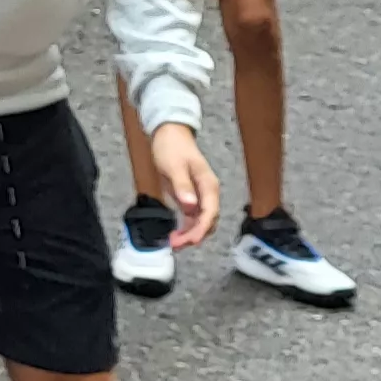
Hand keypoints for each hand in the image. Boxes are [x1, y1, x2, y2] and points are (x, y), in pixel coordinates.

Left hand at [147, 123, 223, 248]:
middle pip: (207, 221)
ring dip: (190, 235)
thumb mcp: (174, 166)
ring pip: (201, 222)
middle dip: (194, 236)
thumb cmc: (172, 148)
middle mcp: (208, 193)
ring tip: (173, 243)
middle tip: (175, 245)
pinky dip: (185, 228)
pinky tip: (175, 235)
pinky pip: (192, 218)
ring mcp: (200, 197)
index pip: (210, 213)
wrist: (170, 135)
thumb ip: (182, 186)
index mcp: (208, 186)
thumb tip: (190, 206)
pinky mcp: (191, 198)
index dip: (201, 229)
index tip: (190, 241)